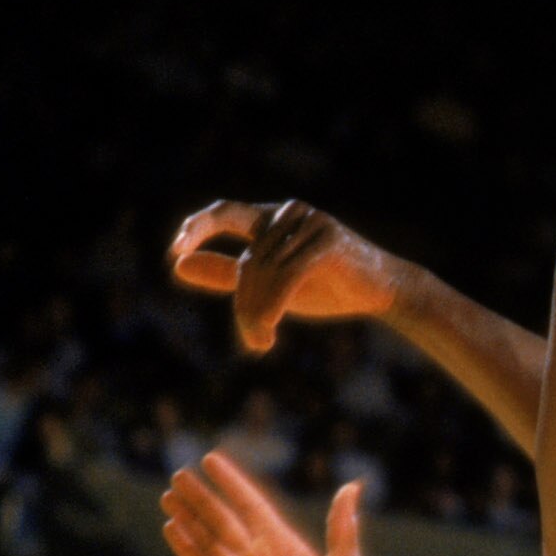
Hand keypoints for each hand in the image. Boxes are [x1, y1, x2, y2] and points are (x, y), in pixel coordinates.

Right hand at [162, 456, 365, 555]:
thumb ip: (343, 529)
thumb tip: (352, 488)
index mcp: (282, 541)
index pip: (250, 504)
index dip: (231, 483)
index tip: (210, 460)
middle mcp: (257, 553)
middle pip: (221, 518)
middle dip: (200, 497)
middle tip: (179, 475)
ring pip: (207, 539)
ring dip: (188, 518)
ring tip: (168, 497)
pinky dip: (186, 550)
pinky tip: (172, 530)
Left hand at [169, 200, 399, 356]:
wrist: (380, 291)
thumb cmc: (326, 286)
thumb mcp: (270, 284)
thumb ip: (226, 275)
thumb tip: (179, 266)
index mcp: (269, 217)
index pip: (224, 213)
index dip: (197, 228)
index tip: (174, 252)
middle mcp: (286, 212)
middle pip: (247, 262)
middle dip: (243, 305)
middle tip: (251, 341)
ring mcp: (308, 222)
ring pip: (264, 273)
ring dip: (257, 314)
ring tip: (261, 342)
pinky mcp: (326, 239)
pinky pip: (286, 277)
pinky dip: (272, 308)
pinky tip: (268, 333)